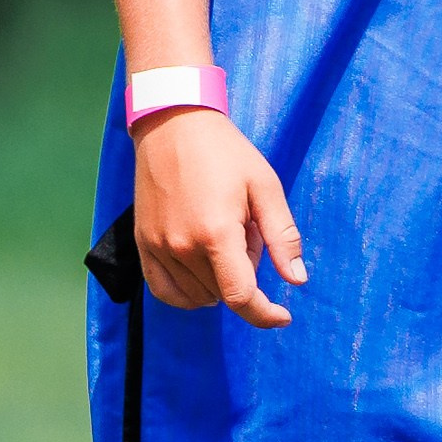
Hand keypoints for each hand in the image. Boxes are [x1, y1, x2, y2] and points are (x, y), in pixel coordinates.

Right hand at [131, 108, 305, 328]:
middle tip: (248, 233)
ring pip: (198, 294)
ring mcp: (158, 247)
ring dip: (219, 280)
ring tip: (224, 237)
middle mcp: (182, 247)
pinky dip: (188, 295)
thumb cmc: (225, 152)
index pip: (240, 296)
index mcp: (216, 233)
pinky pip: (165, 290)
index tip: (282, 316)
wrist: (173, 124)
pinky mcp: (143, 243)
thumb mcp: (265, 187)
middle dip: (245, 275)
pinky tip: (203, 275)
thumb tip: (297, 280)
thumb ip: (282, 237)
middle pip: (222, 292)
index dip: (264, 314)